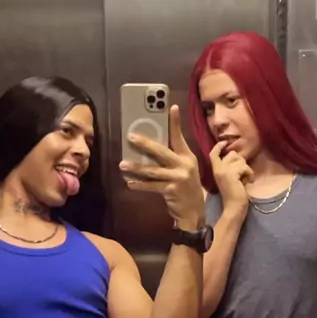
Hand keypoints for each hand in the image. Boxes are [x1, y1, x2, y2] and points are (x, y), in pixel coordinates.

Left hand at [119, 106, 204, 229]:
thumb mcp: (184, 168)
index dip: (175, 122)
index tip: (171, 107)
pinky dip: (140, 185)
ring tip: (122, 164)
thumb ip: (172, 156)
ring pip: (153, 170)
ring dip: (136, 167)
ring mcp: (178, 177)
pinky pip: (152, 186)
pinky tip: (129, 183)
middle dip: (145, 143)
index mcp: (187, 156)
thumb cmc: (186, 185)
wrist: (194, 210)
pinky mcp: (172, 190)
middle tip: (130, 137)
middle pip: (162, 151)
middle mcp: (184, 165)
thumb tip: (151, 145)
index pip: (179, 136)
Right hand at [209, 142, 253, 215]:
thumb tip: (238, 156)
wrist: (234, 206)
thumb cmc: (235, 194)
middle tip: (242, 174)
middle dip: (241, 162)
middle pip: (232, 154)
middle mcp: (218, 169)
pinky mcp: (231, 174)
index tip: (226, 142)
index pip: (213, 154)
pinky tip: (249, 182)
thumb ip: (231, 167)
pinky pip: (245, 167)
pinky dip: (250, 174)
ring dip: (246, 169)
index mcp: (216, 170)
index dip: (219, 146)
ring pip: (240, 160)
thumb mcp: (231, 177)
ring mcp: (224, 171)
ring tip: (246, 179)